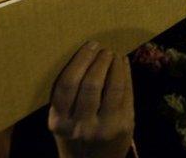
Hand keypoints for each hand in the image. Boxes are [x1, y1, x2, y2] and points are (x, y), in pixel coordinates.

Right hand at [49, 41, 133, 157]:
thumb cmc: (75, 139)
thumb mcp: (62, 123)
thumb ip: (67, 97)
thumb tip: (84, 56)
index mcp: (59, 122)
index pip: (67, 85)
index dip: (80, 61)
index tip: (89, 46)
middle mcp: (80, 126)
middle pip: (90, 84)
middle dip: (99, 61)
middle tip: (103, 49)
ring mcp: (104, 128)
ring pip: (113, 87)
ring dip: (115, 65)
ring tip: (114, 54)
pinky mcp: (124, 126)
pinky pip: (127, 94)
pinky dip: (126, 74)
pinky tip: (123, 64)